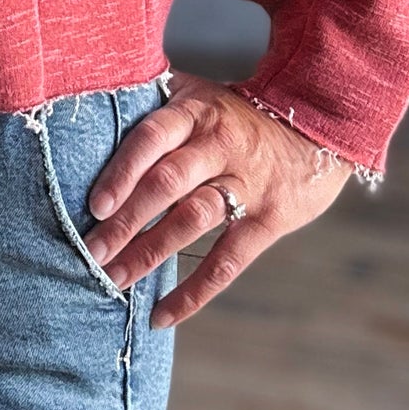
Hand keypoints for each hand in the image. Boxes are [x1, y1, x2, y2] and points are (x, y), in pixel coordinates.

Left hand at [82, 70, 353, 328]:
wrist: (316, 123)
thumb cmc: (236, 115)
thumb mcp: (198, 95)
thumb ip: (154, 105)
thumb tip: (95, 108)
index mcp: (194, 112)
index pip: (152, 138)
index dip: (123, 171)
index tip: (94, 205)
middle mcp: (217, 145)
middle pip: (167, 183)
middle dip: (126, 221)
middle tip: (91, 252)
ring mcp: (245, 183)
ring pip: (192, 220)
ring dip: (150, 253)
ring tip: (114, 280)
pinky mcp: (269, 219)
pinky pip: (227, 261)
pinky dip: (194, 291)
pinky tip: (162, 314)